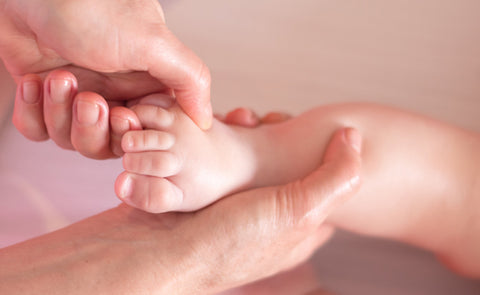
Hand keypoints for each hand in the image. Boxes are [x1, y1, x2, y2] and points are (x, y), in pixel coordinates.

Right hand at [0, 127, 361, 293]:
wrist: (151, 254)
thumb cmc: (224, 240)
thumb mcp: (293, 209)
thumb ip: (334, 178)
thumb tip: (356, 140)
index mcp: (299, 230)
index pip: (328, 185)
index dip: (328, 153)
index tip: (318, 129)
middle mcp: (270, 221)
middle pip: (290, 169)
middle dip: (283, 138)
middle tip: (272, 118)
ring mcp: (236, 208)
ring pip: (255, 161)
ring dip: (251, 135)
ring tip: (244, 117)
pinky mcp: (205, 198)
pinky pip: (223, 161)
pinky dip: (223, 141)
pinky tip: (218, 126)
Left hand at [1, 0, 210, 156]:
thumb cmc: (91, 7)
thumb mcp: (153, 42)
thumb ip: (189, 79)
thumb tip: (208, 119)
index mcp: (143, 84)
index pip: (145, 134)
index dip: (130, 134)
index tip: (121, 114)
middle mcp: (112, 92)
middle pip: (107, 145)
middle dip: (93, 128)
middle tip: (88, 98)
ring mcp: (76, 95)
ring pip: (71, 140)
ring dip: (60, 114)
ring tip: (58, 78)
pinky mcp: (43, 96)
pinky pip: (37, 129)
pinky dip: (32, 114)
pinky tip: (34, 82)